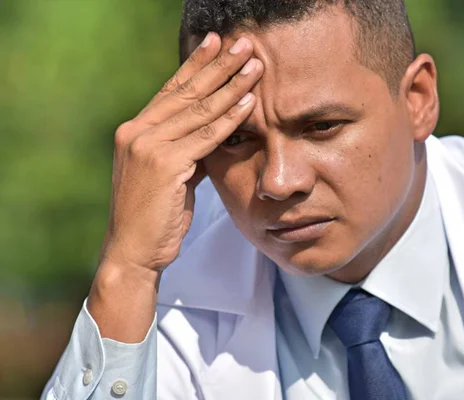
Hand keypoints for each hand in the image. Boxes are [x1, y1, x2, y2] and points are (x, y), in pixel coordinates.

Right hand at [100, 34, 262, 274]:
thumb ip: (187, 150)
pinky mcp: (163, 163)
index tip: (216, 43)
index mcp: (135, 131)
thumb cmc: (154, 216)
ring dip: (231, 85)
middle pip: (186, 91)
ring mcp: (147, 145)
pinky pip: (206, 137)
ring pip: (198, 110)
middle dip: (219, 65)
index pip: (171, 89)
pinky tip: (249, 102)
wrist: (134, 251)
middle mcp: (137, 131)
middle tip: (243, 43)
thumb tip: (214, 133)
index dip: (196, 64)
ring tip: (254, 65)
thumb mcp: (170, 175)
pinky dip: (230, 119)